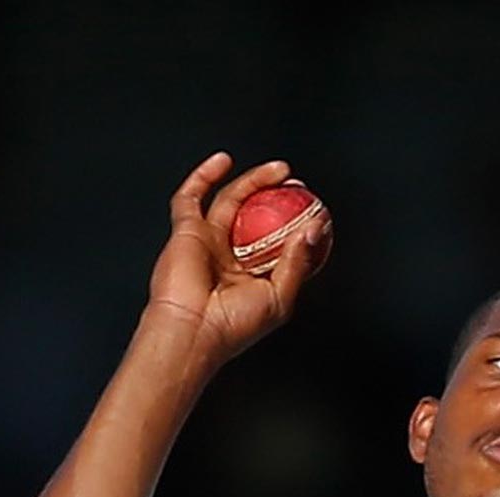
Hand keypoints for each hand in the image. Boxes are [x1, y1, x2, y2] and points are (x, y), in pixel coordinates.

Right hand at [147, 151, 330, 364]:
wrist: (194, 331)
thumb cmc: (233, 325)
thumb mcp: (280, 297)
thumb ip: (297, 262)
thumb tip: (314, 228)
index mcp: (251, 275)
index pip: (274, 239)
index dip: (292, 220)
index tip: (312, 207)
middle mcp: (229, 256)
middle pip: (254, 214)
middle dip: (276, 195)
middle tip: (295, 182)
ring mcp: (206, 242)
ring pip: (229, 200)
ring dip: (253, 181)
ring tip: (279, 170)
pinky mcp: (185, 232)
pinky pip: (190, 197)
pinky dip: (203, 176)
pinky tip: (223, 161)